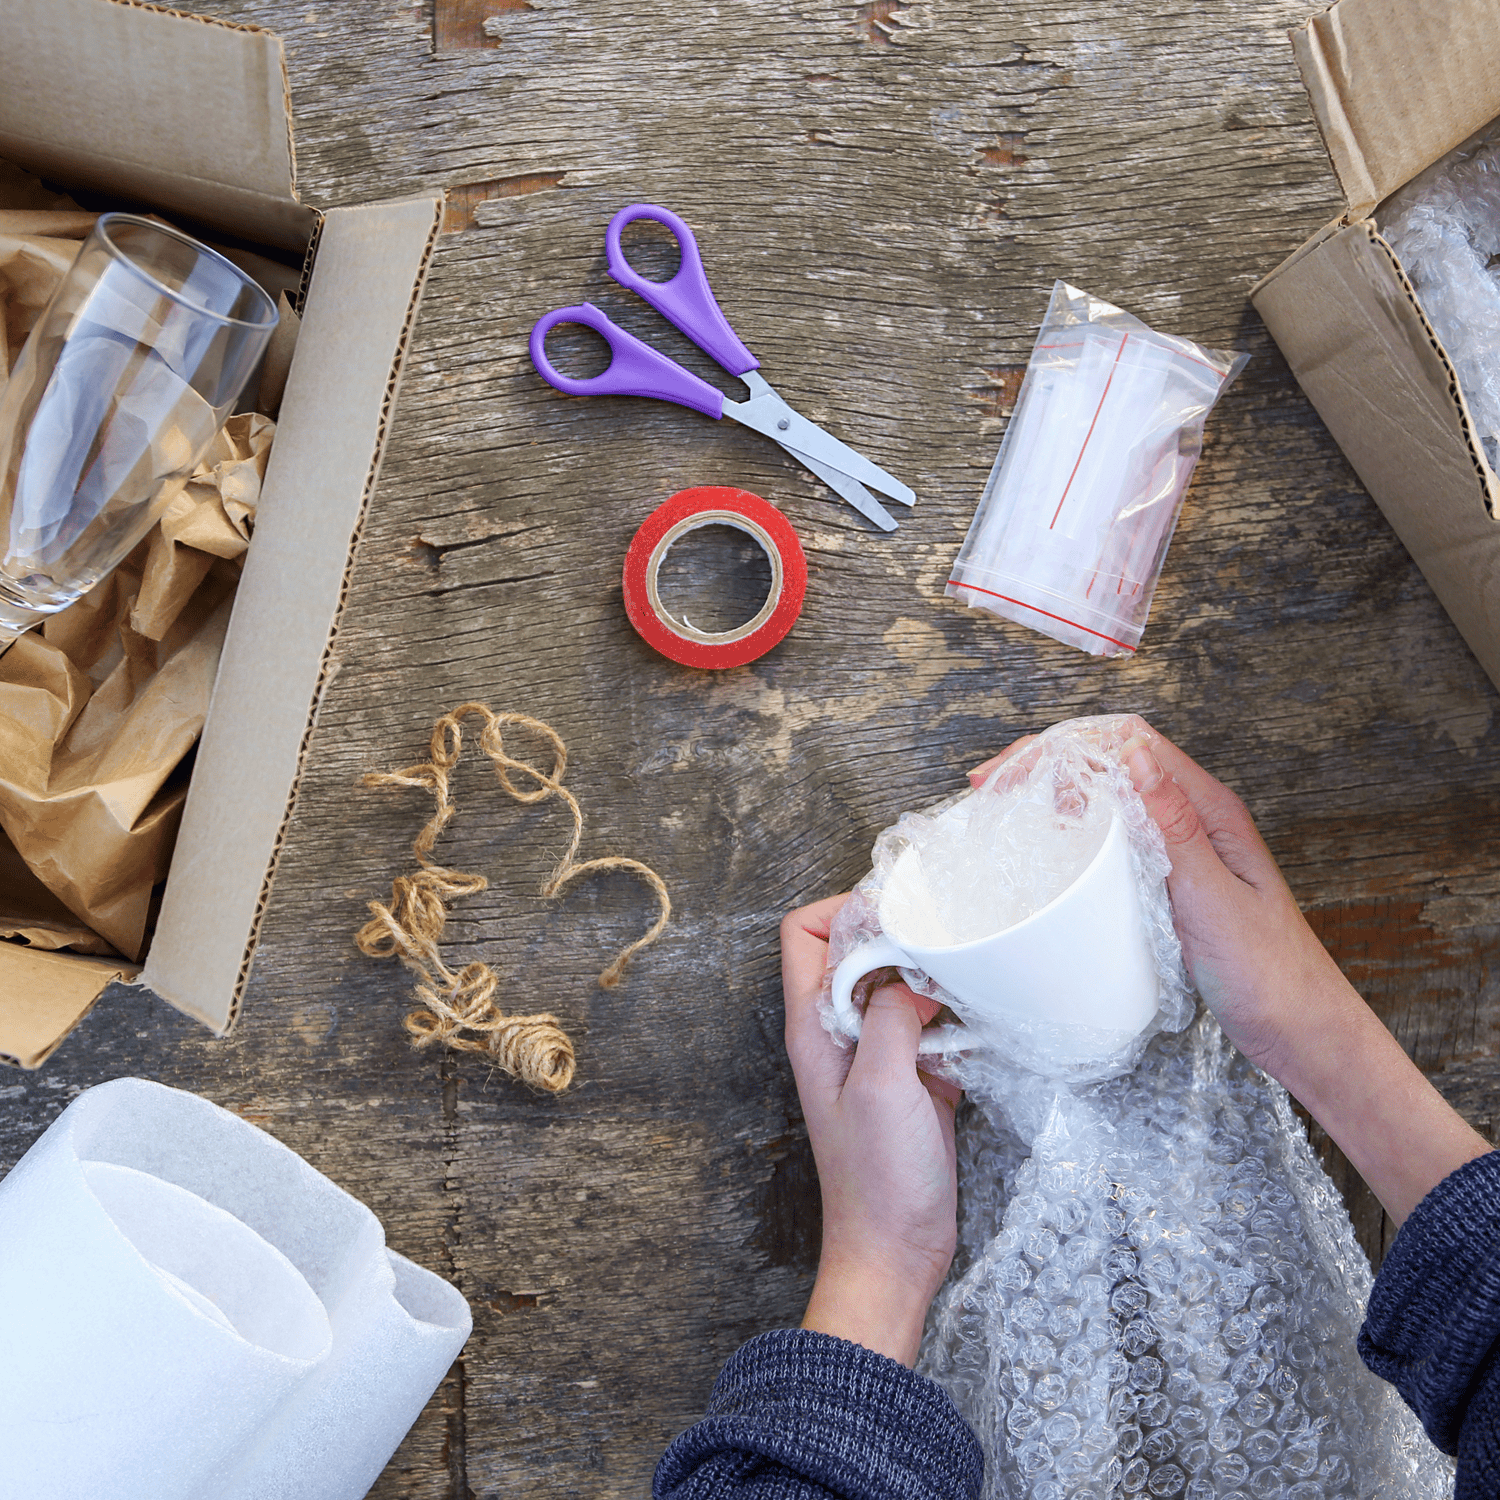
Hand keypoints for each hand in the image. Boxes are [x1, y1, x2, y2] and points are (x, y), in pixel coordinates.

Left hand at [782, 895, 960, 1365]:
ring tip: (966, 979)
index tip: (896, 914)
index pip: (804, 932)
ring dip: (932, 976)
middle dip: (900, 936)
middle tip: (944, 940)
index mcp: (812, 1025)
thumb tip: (911, 972)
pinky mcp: (912, 1077)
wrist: (896, 1252)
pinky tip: (978, 1027)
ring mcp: (875, 1054)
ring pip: (898, 984)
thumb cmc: (878, 1180)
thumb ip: (890, 1015)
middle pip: (856, 951)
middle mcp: (837, 1031)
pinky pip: (929, 1025)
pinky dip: (954, 1017)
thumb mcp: (882, 1085)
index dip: (843, 910)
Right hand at [972, 718, 1489, 1223]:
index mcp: (1211, 810)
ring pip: (1110, 797)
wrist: (1301, 1031)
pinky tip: (1051, 852)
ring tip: (1006, 810)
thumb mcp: (1214, 898)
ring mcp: (1182, 849)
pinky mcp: (1170, 881)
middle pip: (1111, 761)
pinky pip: (1116, 838)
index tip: (1008, 773)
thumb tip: (1134, 756)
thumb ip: (1175, 828)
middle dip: (1046, 763)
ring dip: (1055, 792)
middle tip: (988, 789)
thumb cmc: (1270, 974)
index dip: (1061, 746)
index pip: (1128, 743)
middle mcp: (1195, 819)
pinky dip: (1074, 831)